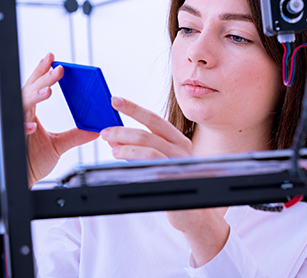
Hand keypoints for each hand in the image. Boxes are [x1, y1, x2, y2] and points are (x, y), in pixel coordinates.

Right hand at [22, 53, 98, 186]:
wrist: (22, 180)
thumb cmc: (32, 161)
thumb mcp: (59, 145)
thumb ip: (76, 135)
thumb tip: (95, 128)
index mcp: (31, 112)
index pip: (36, 86)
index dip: (42, 71)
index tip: (52, 58)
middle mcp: (22, 115)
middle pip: (30, 90)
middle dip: (44, 78)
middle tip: (59, 69)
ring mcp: (16, 125)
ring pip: (22, 104)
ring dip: (35, 96)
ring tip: (49, 90)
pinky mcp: (13, 140)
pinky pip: (16, 131)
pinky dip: (23, 126)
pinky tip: (30, 126)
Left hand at [102, 97, 228, 265]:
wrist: (195, 212)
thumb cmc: (177, 182)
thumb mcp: (163, 159)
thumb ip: (143, 147)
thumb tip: (117, 136)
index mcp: (179, 140)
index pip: (155, 119)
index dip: (134, 109)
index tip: (116, 100)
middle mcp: (182, 149)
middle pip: (148, 133)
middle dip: (123, 130)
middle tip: (105, 132)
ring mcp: (180, 165)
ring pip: (149, 149)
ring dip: (126, 147)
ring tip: (113, 149)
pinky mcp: (174, 181)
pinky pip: (151, 168)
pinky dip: (134, 163)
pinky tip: (123, 163)